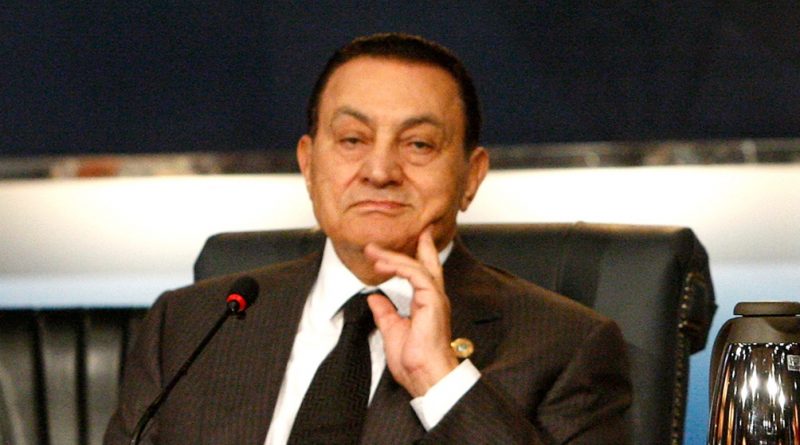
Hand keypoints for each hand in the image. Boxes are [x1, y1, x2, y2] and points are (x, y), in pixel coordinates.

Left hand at [364, 226, 458, 397]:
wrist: (425, 376)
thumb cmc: (414, 361)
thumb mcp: (392, 331)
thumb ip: (385, 313)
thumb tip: (375, 298)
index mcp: (427, 305)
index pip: (423, 274)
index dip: (419, 255)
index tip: (413, 240)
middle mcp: (434, 298)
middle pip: (426, 263)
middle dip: (418, 245)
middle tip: (402, 233)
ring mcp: (435, 298)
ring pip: (415, 266)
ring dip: (393, 256)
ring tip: (374, 252)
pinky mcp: (432, 299)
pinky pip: (415, 274)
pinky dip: (398, 266)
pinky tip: (383, 264)